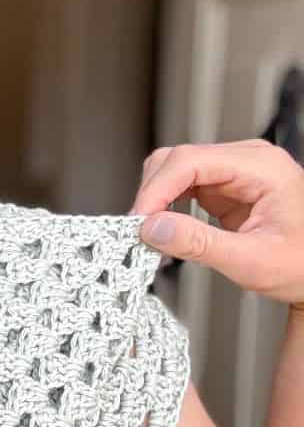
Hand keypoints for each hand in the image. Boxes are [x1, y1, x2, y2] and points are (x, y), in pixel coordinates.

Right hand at [130, 139, 303, 305]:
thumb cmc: (302, 266)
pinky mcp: (225, 187)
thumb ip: (199, 244)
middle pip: (178, 159)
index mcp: (262, 168)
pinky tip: (167, 229)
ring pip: (175, 170)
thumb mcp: (251, 261)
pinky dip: (168, 207)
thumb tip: (153, 228)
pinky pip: (184, 186)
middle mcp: (248, 161)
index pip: (190, 161)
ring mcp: (235, 172)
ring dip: (158, 200)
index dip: (157, 189)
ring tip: (152, 233)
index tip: (139, 221)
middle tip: (141, 231)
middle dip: (153, 194)